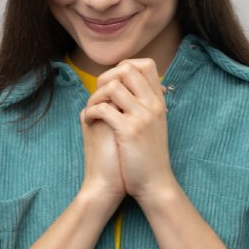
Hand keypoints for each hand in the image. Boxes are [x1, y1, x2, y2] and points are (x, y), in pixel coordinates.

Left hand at [83, 59, 178, 201]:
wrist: (155, 183)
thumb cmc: (148, 156)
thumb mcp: (154, 125)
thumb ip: (144, 105)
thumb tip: (128, 89)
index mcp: (158, 102)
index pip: (147, 65)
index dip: (126, 67)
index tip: (113, 84)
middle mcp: (153, 105)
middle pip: (128, 69)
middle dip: (107, 78)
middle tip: (99, 95)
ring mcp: (142, 117)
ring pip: (114, 86)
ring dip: (96, 96)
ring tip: (92, 109)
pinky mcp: (129, 131)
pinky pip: (104, 109)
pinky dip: (91, 112)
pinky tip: (90, 121)